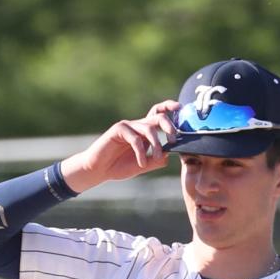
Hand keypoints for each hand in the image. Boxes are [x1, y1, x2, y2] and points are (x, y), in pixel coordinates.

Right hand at [60, 100, 180, 192]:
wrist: (99, 170)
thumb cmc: (119, 167)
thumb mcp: (143, 165)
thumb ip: (156, 160)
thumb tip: (168, 154)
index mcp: (144, 132)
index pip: (158, 115)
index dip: (169, 108)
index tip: (180, 108)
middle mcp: (137, 126)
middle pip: (157, 117)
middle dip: (169, 126)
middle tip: (173, 139)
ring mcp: (128, 126)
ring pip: (149, 129)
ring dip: (156, 145)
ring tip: (155, 158)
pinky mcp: (118, 129)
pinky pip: (135, 138)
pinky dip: (141, 152)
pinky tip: (141, 164)